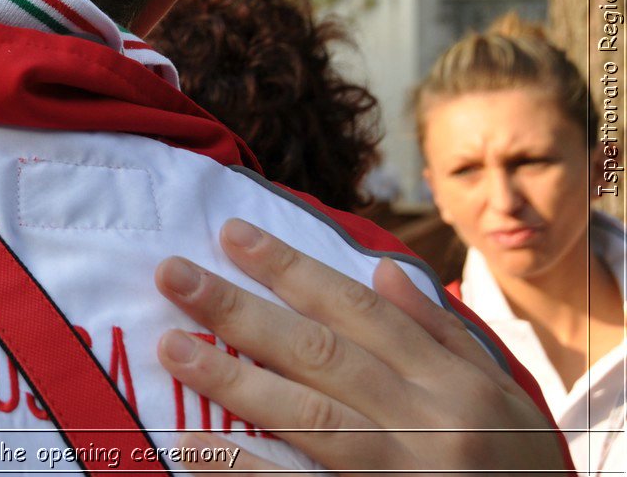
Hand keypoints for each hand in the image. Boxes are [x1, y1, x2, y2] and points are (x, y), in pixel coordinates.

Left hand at [152, 218, 569, 474]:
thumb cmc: (518, 468)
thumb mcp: (502, 398)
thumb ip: (440, 336)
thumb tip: (382, 270)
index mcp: (453, 384)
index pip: (358, 311)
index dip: (291, 269)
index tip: (232, 235)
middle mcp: (426, 423)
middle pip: (320, 354)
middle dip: (241, 310)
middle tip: (173, 273)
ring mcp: (400, 474)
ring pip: (307, 418)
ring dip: (233, 379)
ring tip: (171, 348)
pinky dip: (247, 469)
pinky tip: (195, 447)